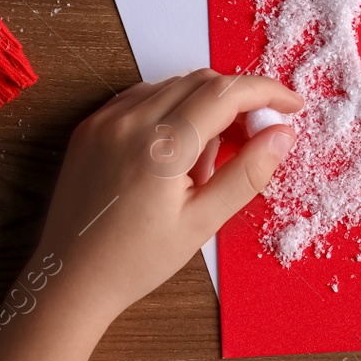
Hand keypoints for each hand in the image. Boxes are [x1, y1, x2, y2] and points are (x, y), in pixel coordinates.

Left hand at [35, 70, 302, 335]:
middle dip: (238, 99)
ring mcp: (105, 119)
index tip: (292, 106)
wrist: (69, 280)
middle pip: (202, 80)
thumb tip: (283, 135)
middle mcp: (129, 121)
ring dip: (205, 104)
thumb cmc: (136, 261)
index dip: (266, 92)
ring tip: (207, 161)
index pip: (226, 94)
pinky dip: (172, 108)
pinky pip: (143, 96)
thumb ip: (247, 174)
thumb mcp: (202, 223)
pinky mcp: (91, 126)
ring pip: (174, 84)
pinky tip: (177, 149)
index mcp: (161, 147)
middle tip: (256, 136)